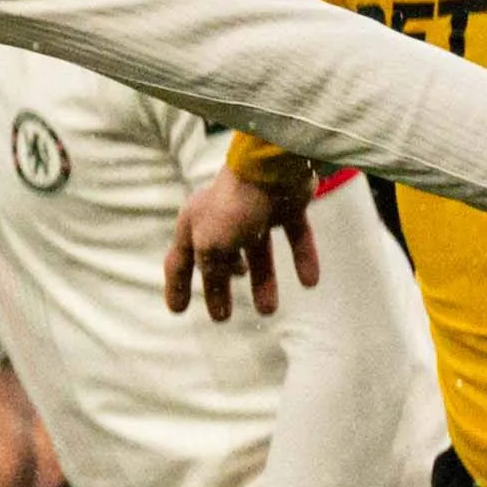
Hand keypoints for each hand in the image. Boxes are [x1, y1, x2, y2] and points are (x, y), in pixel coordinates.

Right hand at [166, 164, 318, 319]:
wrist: (273, 169)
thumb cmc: (233, 208)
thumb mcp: (211, 247)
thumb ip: (213, 272)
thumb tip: (217, 290)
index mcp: (195, 224)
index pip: (179, 262)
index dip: (177, 287)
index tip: (177, 311)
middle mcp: (223, 218)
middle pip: (220, 261)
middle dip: (222, 289)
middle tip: (223, 317)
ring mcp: (256, 213)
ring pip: (259, 253)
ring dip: (263, 282)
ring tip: (269, 310)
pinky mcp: (287, 207)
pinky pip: (295, 238)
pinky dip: (302, 258)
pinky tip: (310, 282)